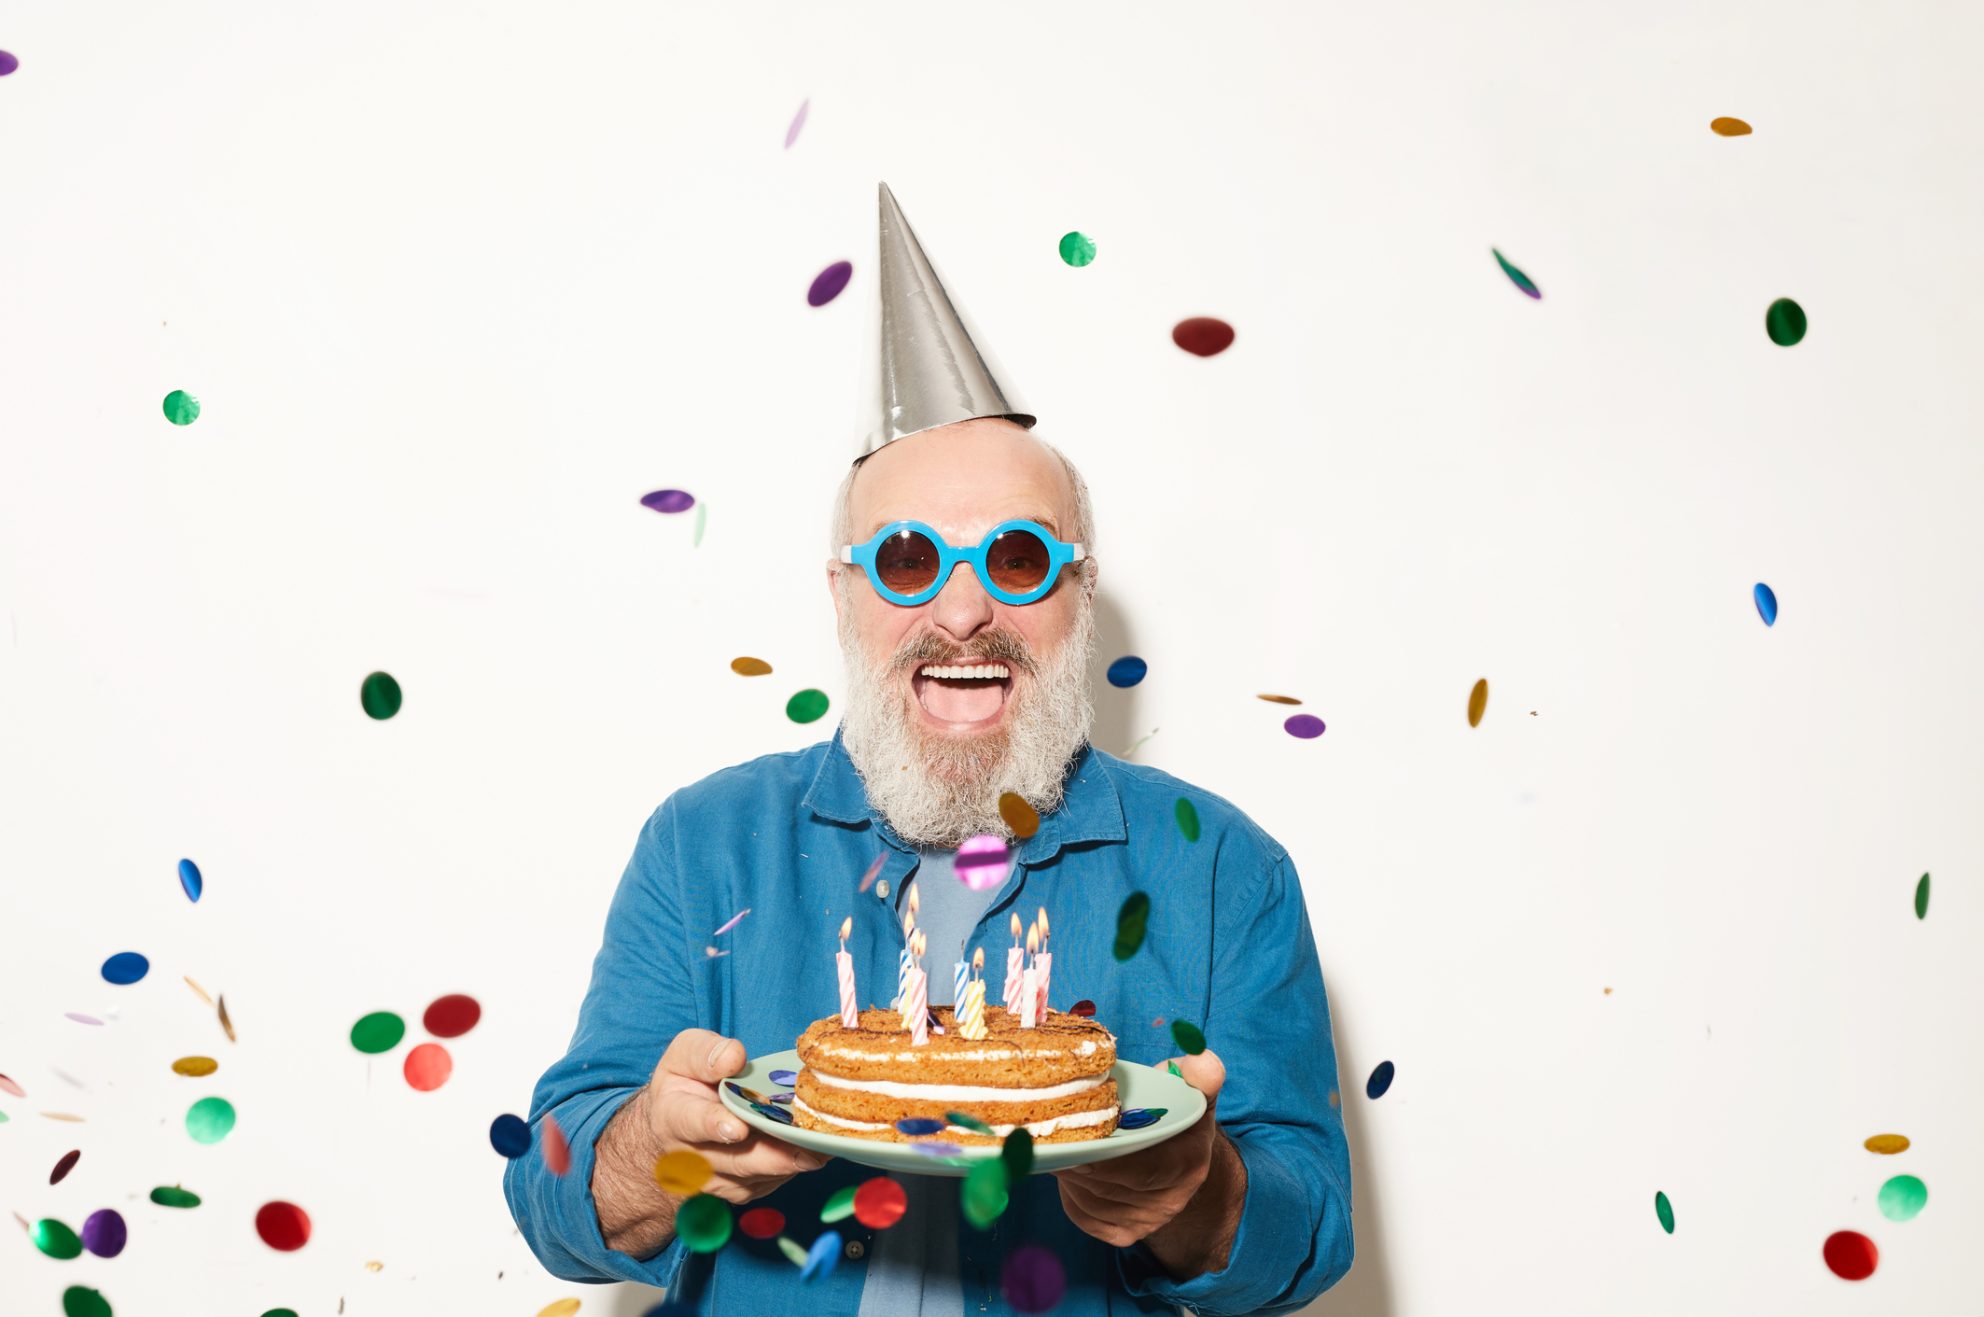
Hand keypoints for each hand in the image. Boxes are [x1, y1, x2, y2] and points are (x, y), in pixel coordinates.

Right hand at [642, 1028, 830, 1204]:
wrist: (675, 1128)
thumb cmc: (685, 1084)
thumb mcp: (683, 1056)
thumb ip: (705, 1053)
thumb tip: (734, 1058)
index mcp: (673, 1117)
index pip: (692, 1122)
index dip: (714, 1126)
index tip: (737, 1128)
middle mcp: (692, 1158)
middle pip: (735, 1161)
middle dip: (772, 1158)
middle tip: (807, 1151)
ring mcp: (717, 1180)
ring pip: (757, 1177)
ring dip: (791, 1164)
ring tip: (825, 1150)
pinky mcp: (741, 1190)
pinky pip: (771, 1182)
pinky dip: (795, 1168)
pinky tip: (819, 1151)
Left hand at [1052, 1049, 1244, 1275]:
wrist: (1181, 1160)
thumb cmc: (1177, 1115)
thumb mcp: (1194, 1090)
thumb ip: (1200, 1074)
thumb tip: (1202, 1059)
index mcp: (1188, 1164)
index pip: (1143, 1171)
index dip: (1105, 1158)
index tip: (1076, 1137)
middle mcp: (1169, 1201)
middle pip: (1108, 1185)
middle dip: (1075, 1159)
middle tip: (1048, 1133)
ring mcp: (1144, 1222)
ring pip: (1090, 1199)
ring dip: (1065, 1172)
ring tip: (1051, 1143)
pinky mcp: (1121, 1233)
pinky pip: (1082, 1213)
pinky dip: (1067, 1191)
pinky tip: (1064, 1167)